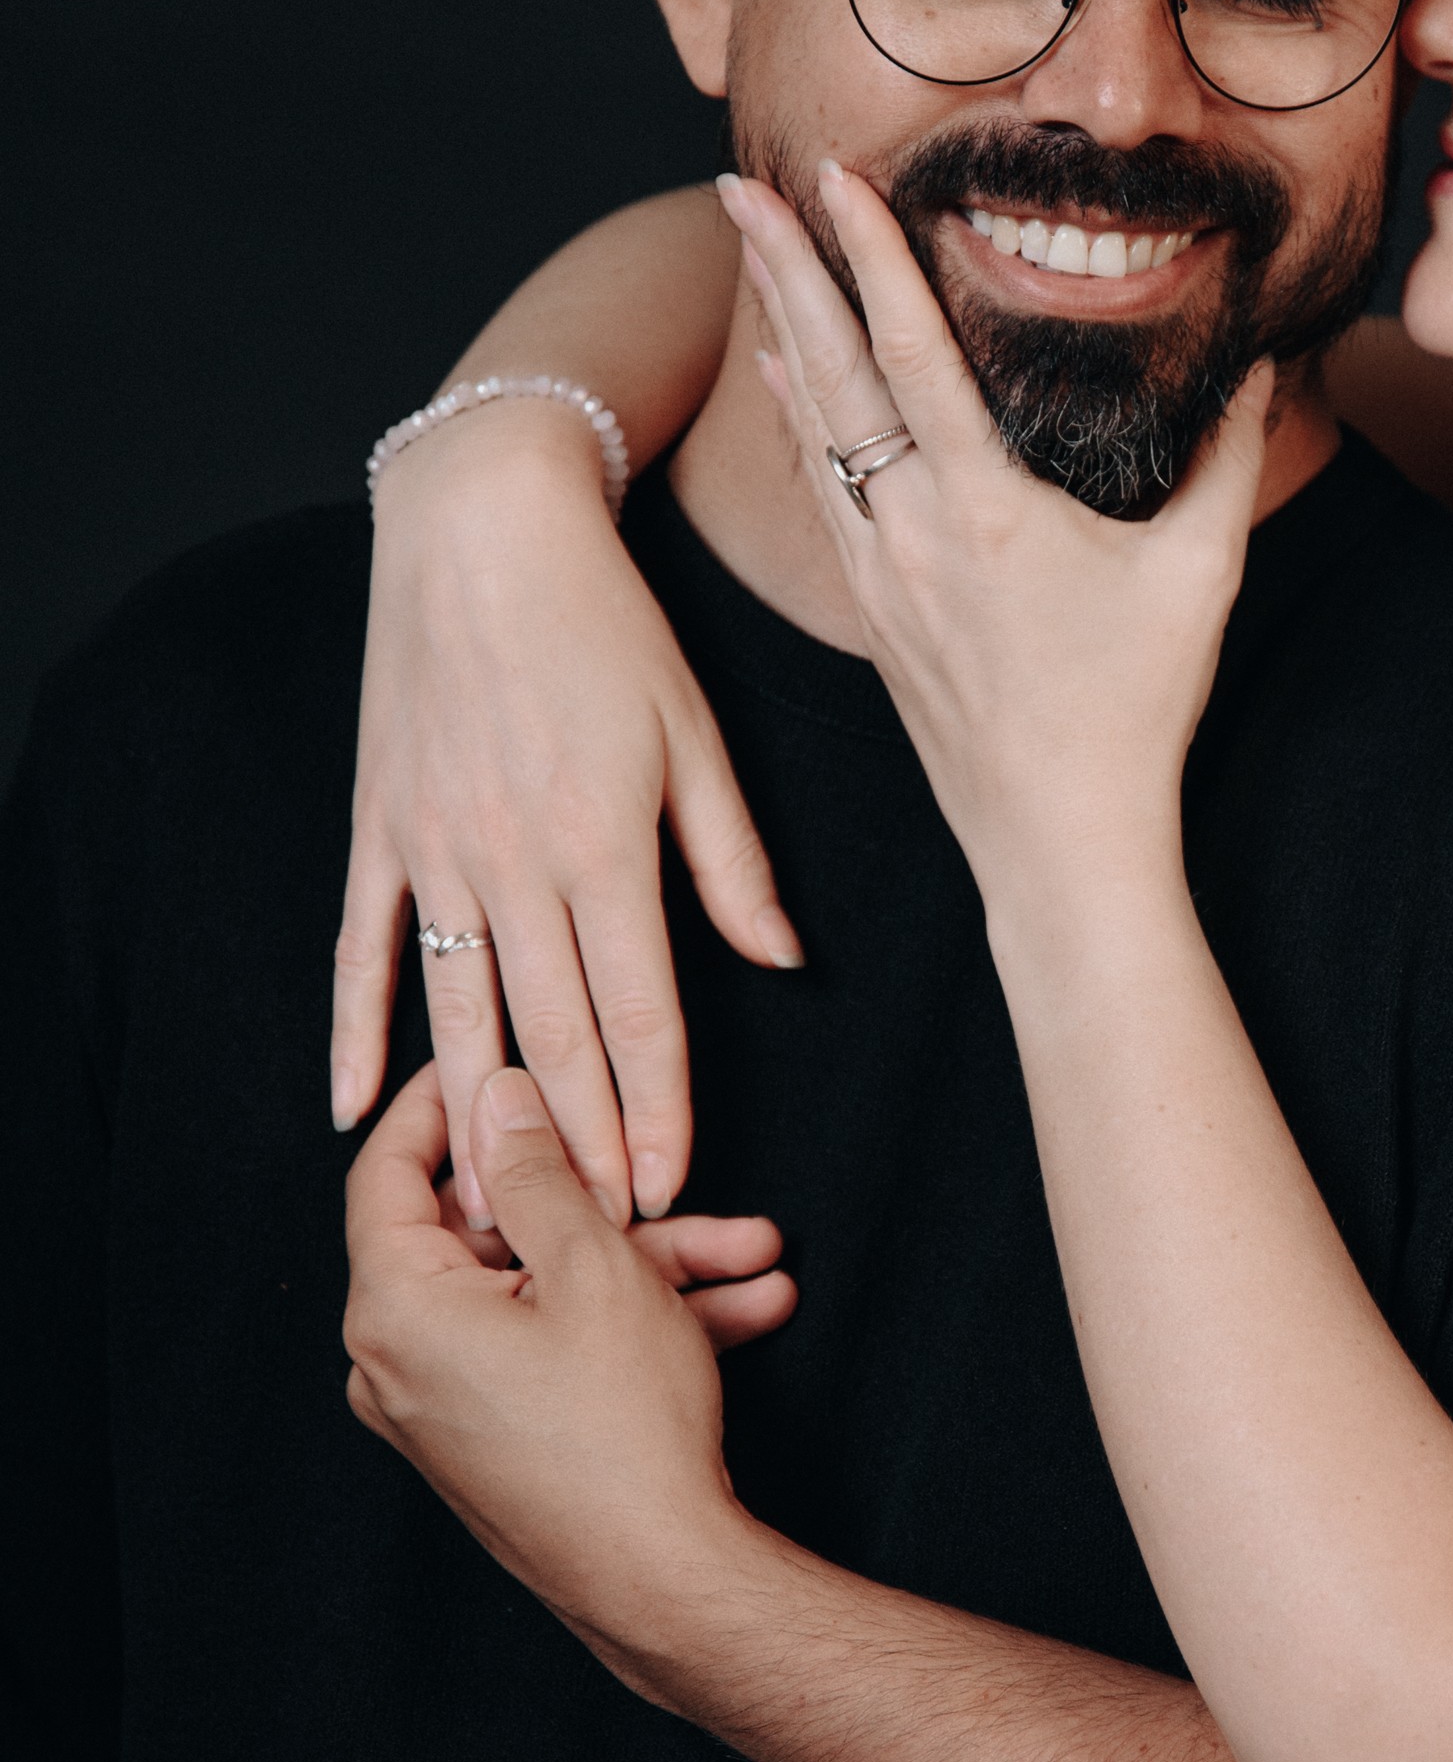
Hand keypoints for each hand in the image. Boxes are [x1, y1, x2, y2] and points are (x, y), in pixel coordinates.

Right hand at [332, 396, 803, 1232]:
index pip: (641, 1012)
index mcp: (606, 843)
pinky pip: (364, 952)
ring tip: (494, 1206)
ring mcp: (436, 849)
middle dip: (577, 1144)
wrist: (483, 525)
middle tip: (593, 1235)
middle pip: (552, 1036)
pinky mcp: (380, 828)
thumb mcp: (696, 731)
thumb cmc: (606, 620)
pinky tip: (361, 1111)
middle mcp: (516, 860)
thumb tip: (784, 960)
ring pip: (461, 1014)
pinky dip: (359, 1034)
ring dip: (481, 1116)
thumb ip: (733, 858)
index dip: (659, 1109)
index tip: (670, 1190)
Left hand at [343, 1063, 793, 1644]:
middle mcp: (399, 1361)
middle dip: (607, 1204)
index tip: (492, 1059)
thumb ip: (535, 1169)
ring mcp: (448, 1410)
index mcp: (394, 1308)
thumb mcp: (591, 1265)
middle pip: (494, 1239)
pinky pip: (557, 1354)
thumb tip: (496, 1099)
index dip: (442, 1106)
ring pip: (548, 1298)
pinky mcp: (497, 1444)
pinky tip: (745, 1309)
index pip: (387, 1173)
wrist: (664, 1584)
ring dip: (654, 1269)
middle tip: (669, 1167)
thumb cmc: (622, 1428)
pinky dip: (638, 1327)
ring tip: (757, 1253)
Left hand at [724, 162, 1267, 933]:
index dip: (872, 258)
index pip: (913, 355)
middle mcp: (911, 529)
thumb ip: (1227, 458)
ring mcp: (878, 569)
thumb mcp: (1199, 573)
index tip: (836, 184)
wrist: (1056, 833)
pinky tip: (782, 372)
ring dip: (781, 329)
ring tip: (750, 253)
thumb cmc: (1133, 705)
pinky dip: (797, 414)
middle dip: (782, 269)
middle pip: (830, 372)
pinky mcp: (869, 604)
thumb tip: (1264, 362)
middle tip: (736, 185)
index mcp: (987, 509)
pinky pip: (820, 483)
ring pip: (812, 426)